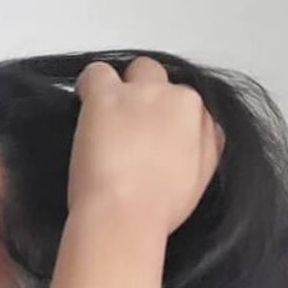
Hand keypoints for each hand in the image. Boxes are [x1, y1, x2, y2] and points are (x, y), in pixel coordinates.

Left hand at [68, 56, 223, 235]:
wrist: (125, 217)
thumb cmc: (157, 212)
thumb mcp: (199, 182)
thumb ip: (204, 151)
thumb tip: (195, 139)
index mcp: (200, 120)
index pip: (187, 106)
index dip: (165, 122)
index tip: (151, 141)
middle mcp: (177, 99)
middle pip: (164, 82)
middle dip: (148, 98)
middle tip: (127, 131)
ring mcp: (142, 93)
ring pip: (137, 70)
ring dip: (122, 89)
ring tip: (105, 123)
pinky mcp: (107, 96)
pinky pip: (97, 73)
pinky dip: (89, 85)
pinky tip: (84, 104)